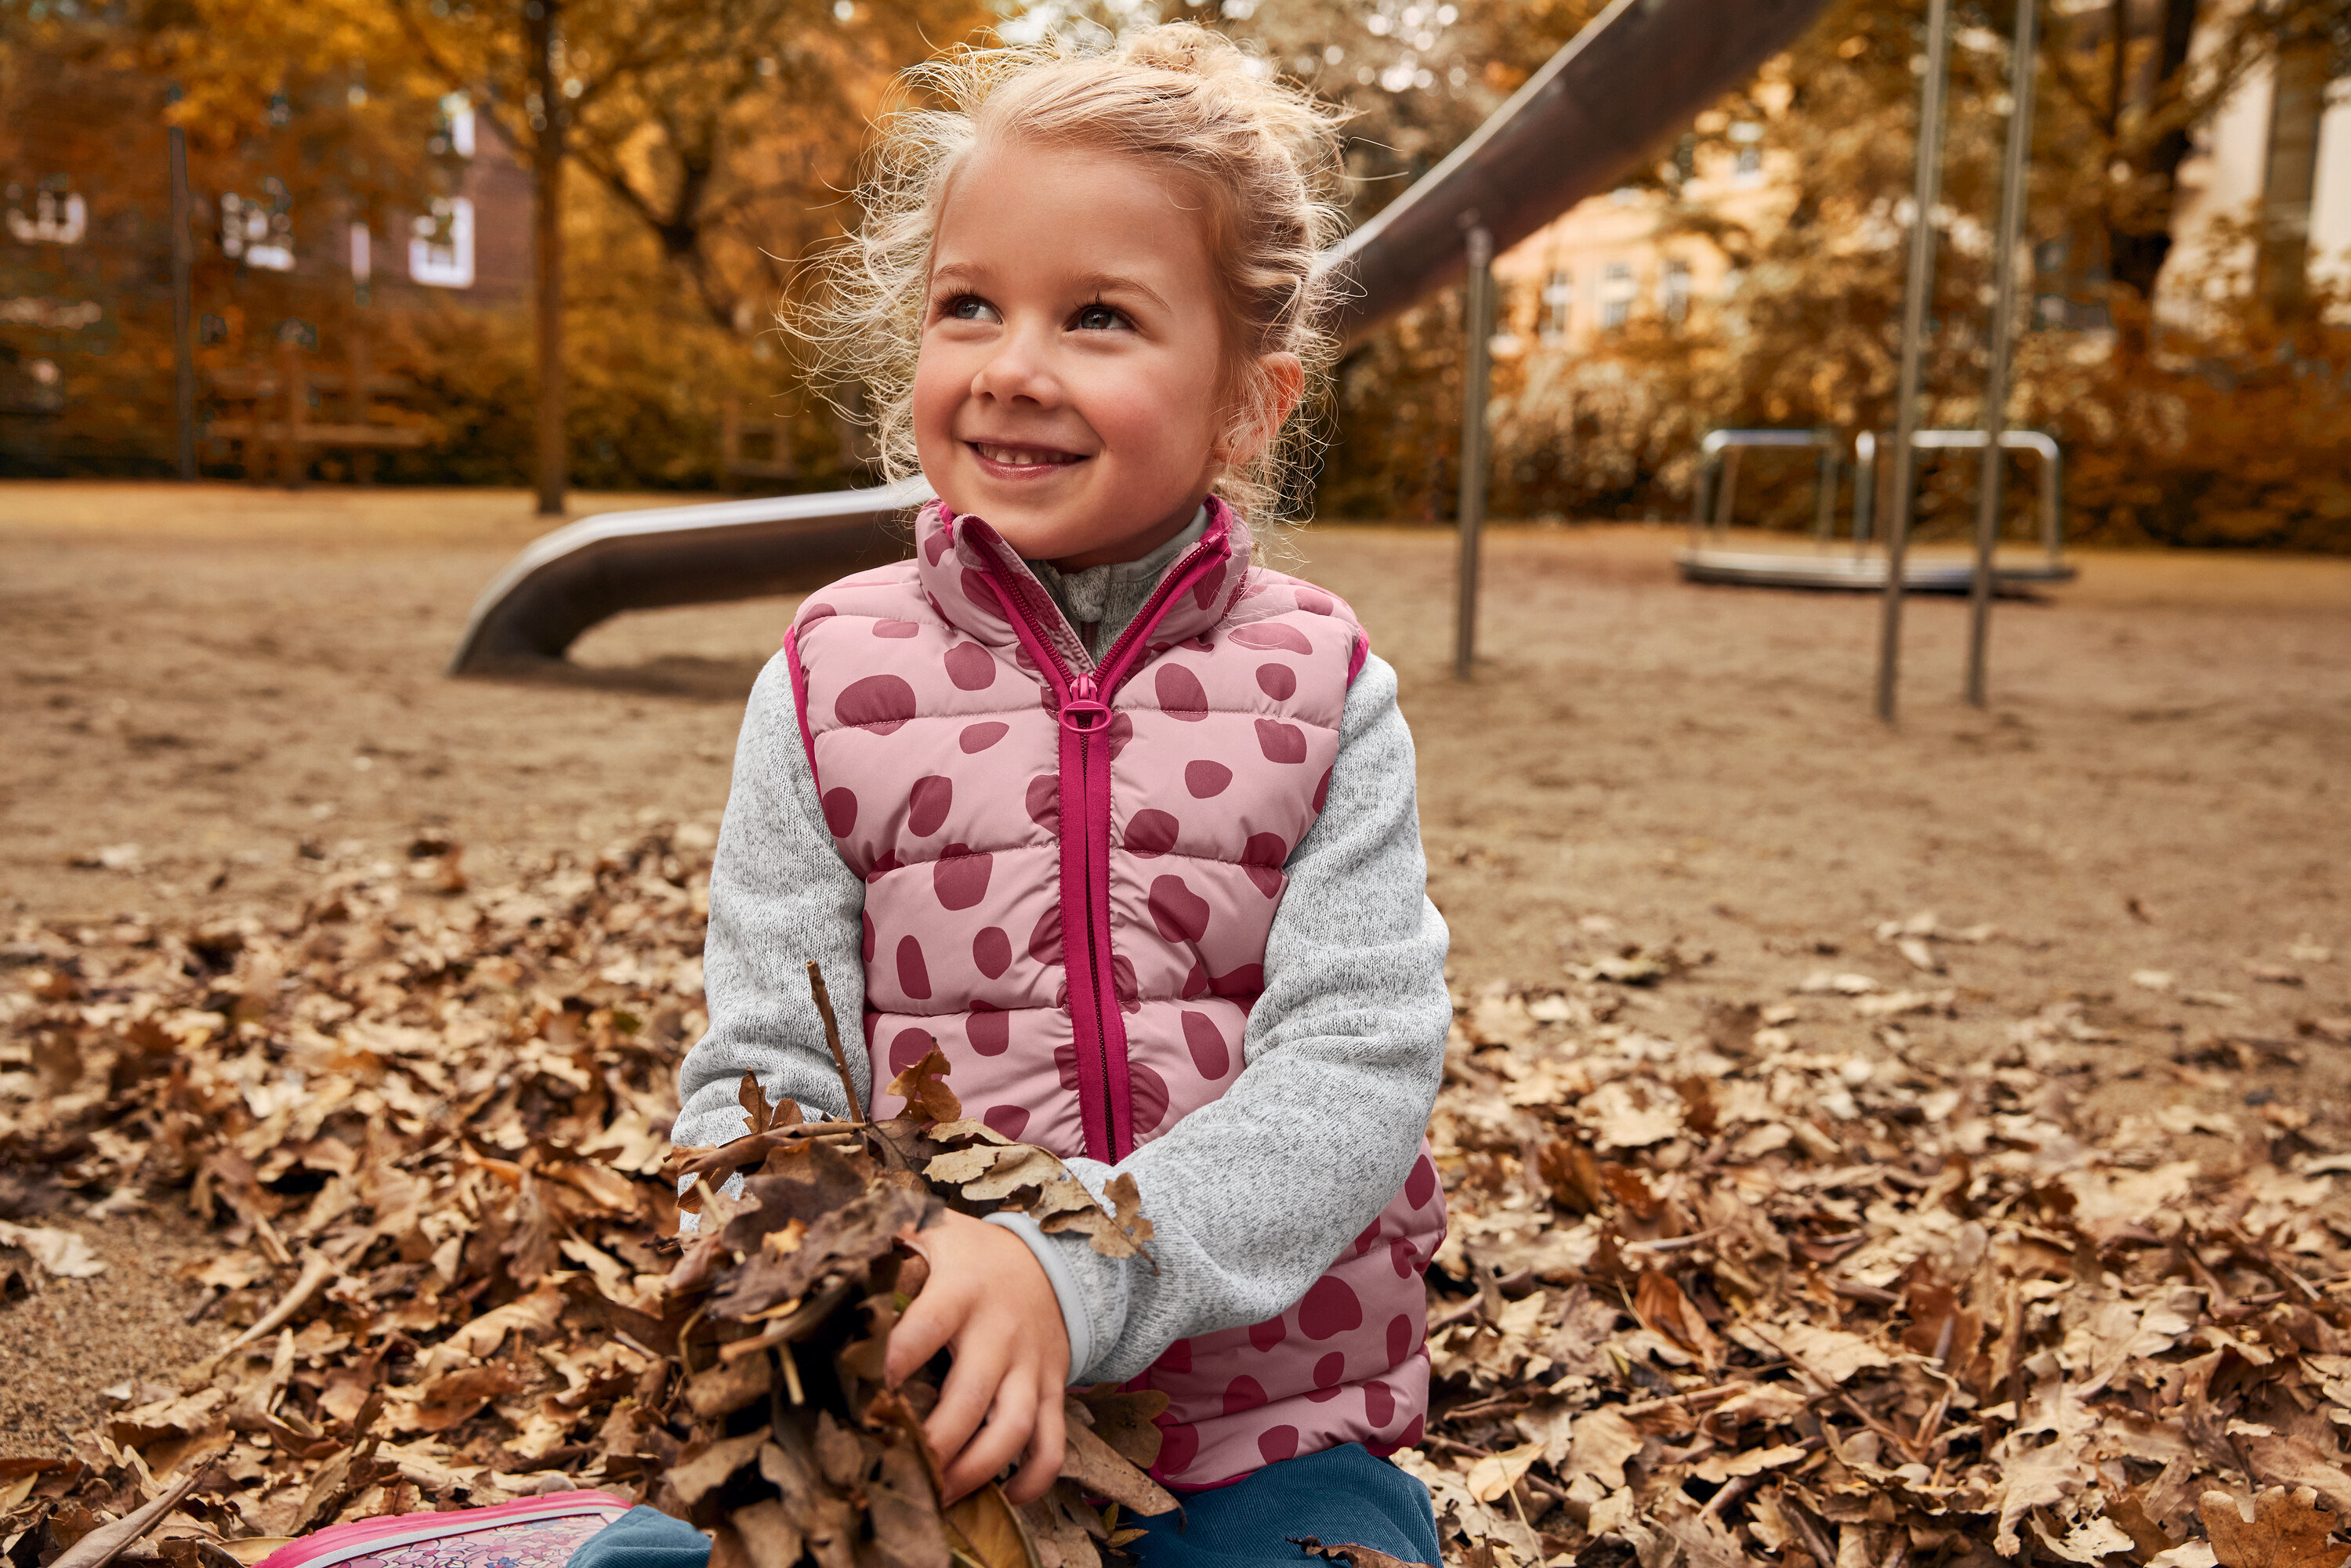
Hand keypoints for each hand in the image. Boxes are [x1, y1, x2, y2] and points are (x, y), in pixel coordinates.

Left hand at [887, 1210, 1069, 1504]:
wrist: (1050, 1259)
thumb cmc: (971, 1254)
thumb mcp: (933, 1231)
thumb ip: (887, 1234)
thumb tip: (830, 1242)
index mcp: (961, 1292)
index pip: (923, 1331)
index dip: (892, 1365)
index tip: (859, 1398)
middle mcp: (999, 1332)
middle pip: (968, 1399)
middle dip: (933, 1443)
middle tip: (898, 1469)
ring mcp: (1030, 1364)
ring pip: (1013, 1429)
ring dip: (977, 1470)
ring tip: (941, 1495)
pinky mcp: (1051, 1388)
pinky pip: (1052, 1442)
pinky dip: (1034, 1477)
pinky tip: (1006, 1496)